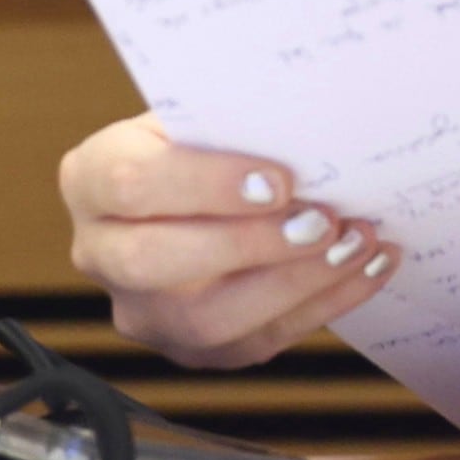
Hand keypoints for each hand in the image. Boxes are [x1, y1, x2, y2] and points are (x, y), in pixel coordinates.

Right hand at [57, 114, 395, 367]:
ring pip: (204, 320)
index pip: (131, 184)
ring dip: (294, 283)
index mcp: (92, 178)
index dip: (204, 184)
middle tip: (323, 221)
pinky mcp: (189, 349)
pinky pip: (253, 342)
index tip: (279, 180)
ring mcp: (142, 310)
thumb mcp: (207, 111)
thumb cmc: (213, 136)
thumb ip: (235, 118)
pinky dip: (320, 305)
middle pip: (154, 262)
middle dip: (249, 245)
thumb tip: (310, 125)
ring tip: (357, 244)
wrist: (209, 184)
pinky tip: (366, 269)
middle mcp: (101, 252)